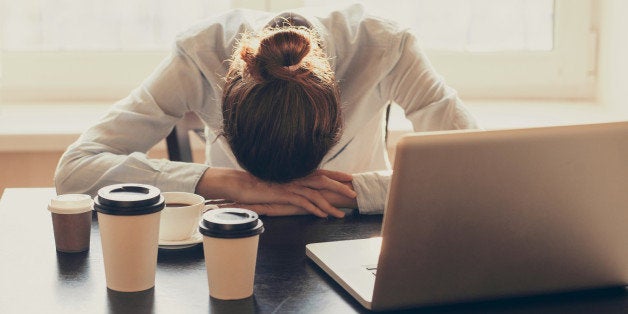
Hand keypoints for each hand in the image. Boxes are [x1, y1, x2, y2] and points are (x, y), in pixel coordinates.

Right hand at [196, 168, 355, 217]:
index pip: (320, 172)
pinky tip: (323, 215)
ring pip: (316, 193)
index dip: (336, 174)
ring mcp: (290, 185)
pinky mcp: (283, 194)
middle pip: (323, 180)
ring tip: (342, 214)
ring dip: (330, 204)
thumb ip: (290, 184)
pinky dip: (314, 208)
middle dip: (340, 187)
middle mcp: (295, 177)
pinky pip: (302, 202)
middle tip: (354, 193)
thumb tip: (301, 189)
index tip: (350, 178)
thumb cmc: (258, 184)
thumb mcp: (278, 183)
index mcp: (295, 173)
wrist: (239, 184)